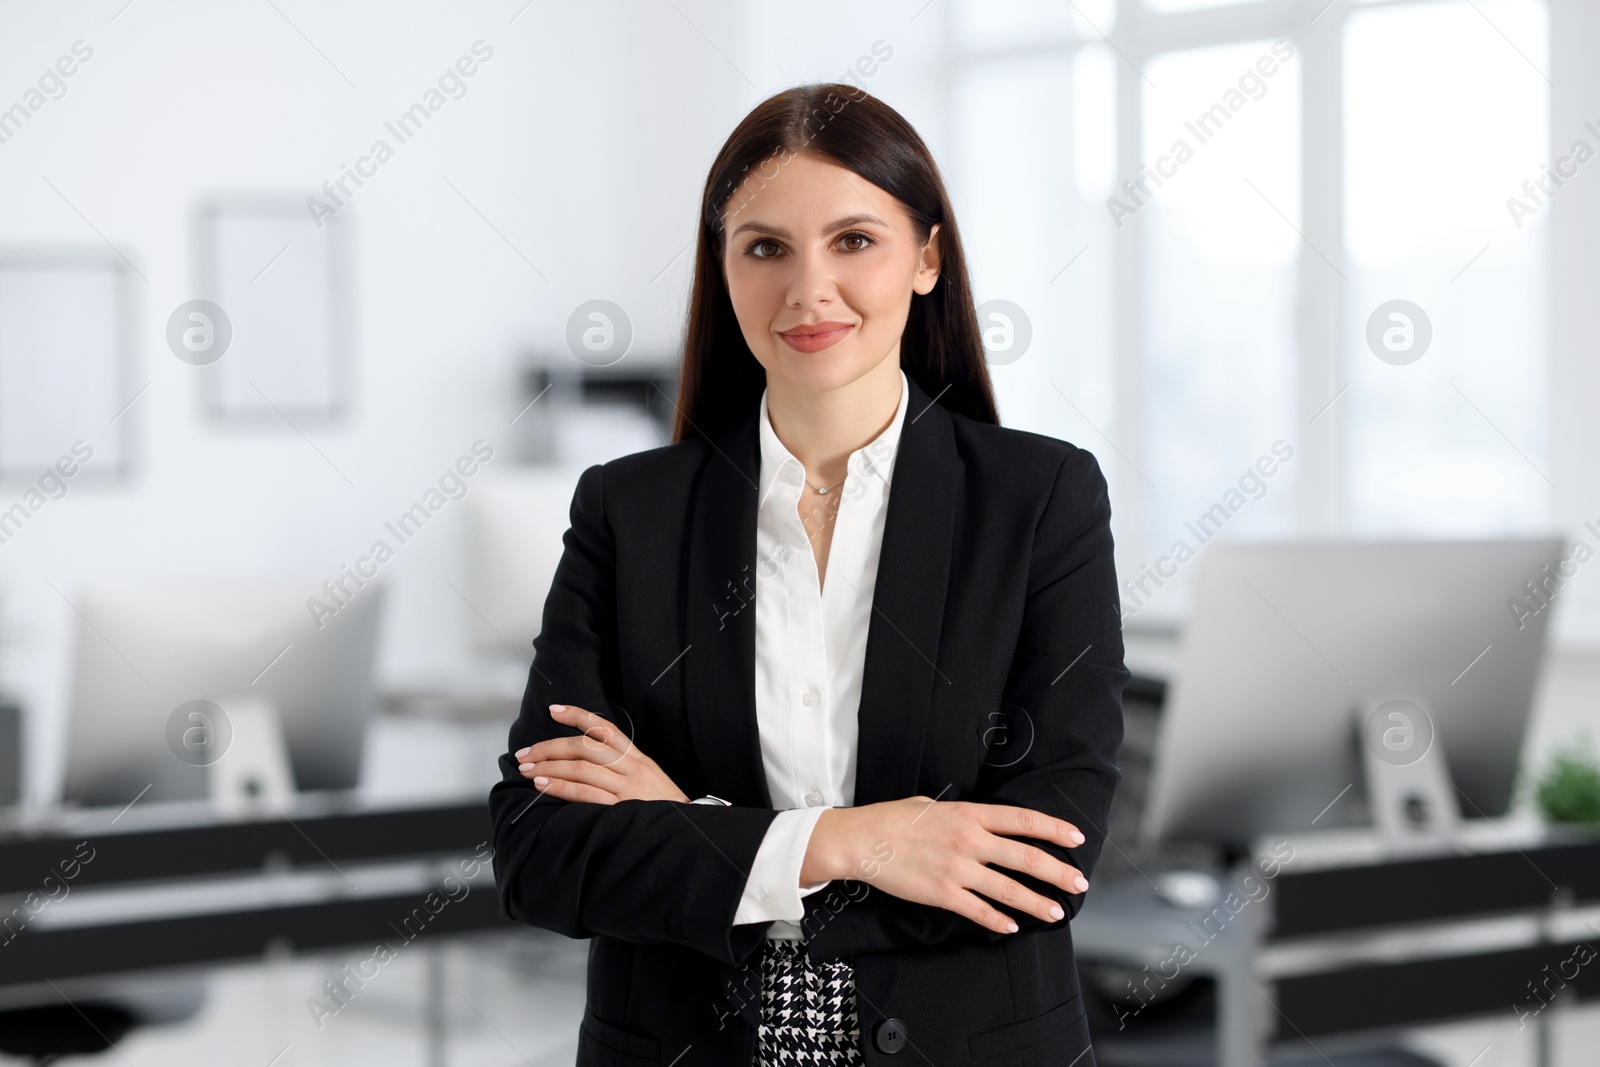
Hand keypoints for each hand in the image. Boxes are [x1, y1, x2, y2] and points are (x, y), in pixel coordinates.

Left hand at [514, 703, 690, 804]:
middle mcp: (633, 767)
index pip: (604, 728)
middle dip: (550, 747)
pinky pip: (585, 792)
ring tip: (527, 768)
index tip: (553, 710)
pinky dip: (560, 786)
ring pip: (581, 767)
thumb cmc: (665, 809)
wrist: (688, 831)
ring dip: (548, 766)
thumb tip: (587, 763)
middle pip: (585, 746)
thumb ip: (623, 769)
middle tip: (525, 753)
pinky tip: (542, 784)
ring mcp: (628, 786)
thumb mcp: (649, 780)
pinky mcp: (623, 807)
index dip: (577, 716)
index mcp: (638, 758)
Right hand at [803, 797, 1088, 934]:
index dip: (1053, 829)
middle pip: (1024, 857)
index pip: (1022, 820)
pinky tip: (1012, 926)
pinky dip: (997, 920)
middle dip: (1057, 872)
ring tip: (1056, 912)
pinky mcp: (942, 894)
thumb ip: (962, 815)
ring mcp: (957, 869)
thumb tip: (979, 822)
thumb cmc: (892, 819)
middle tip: (1079, 882)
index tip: (1076, 838)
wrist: (861, 840)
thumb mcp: (933, 805)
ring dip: (1036, 903)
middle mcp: (969, 841)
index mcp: (969, 814)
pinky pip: (978, 910)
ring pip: (1008, 889)